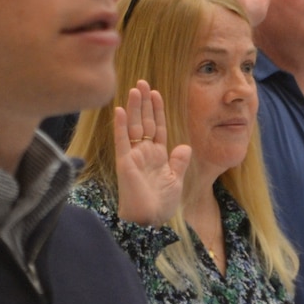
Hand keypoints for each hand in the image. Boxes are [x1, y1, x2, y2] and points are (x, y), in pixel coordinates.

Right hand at [111, 81, 191, 226]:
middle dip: (143, 102)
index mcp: (157, 155)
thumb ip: (178, 162)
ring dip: (134, 107)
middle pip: (143, 122)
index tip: (155, 93)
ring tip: (134, 88)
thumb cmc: (161, 204)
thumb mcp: (175, 180)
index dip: (156, 110)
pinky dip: (120, 126)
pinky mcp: (125, 162)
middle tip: (141, 82)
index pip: (156, 127)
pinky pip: (122, 141)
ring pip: (133, 126)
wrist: (149, 220)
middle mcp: (144, 152)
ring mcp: (133, 156)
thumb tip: (184, 146)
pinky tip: (120, 110)